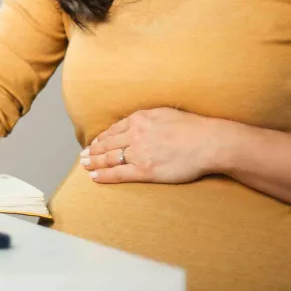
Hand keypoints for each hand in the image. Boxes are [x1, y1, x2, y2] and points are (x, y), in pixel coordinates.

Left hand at [80, 107, 236, 184]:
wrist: (208, 142)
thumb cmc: (192, 128)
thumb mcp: (165, 113)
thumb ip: (148, 118)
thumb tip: (137, 121)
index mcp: (140, 119)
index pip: (114, 130)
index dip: (101, 138)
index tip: (94, 143)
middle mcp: (135, 134)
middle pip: (107, 144)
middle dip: (92, 151)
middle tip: (83, 156)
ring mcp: (139, 153)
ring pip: (109, 158)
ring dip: (94, 162)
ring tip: (85, 166)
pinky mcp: (145, 170)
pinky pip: (118, 174)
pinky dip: (104, 176)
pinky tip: (95, 177)